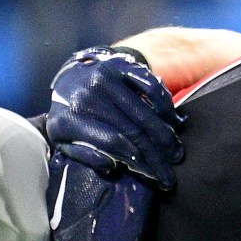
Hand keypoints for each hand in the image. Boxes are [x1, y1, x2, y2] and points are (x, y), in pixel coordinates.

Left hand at [45, 46, 183, 189]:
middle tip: (169, 173)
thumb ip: (83, 155)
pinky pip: (150, 87)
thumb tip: (111, 166)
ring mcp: (106, 77)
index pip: (112, 142)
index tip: (152, 176)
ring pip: (144, 111)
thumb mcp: (64, 139)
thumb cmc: (71, 114)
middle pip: (131, 130)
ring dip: (164, 135)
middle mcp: (88, 95)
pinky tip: (172, 122)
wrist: (69, 75)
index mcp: (70, 118)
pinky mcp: (121, 65)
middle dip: (155, 156)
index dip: (136, 161)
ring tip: (175, 152)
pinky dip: (165, 106)